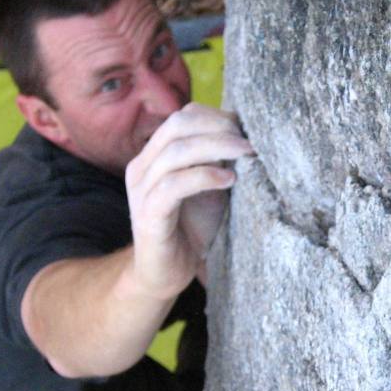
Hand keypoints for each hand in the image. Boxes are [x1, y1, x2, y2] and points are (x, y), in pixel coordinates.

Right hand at [124, 103, 252, 298]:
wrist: (167, 273)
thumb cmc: (192, 229)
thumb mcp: (210, 188)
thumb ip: (219, 161)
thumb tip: (249, 135)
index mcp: (154, 156)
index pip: (182, 117)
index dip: (217, 117)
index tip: (247, 128)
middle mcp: (141, 167)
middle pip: (178, 126)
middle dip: (219, 128)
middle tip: (250, 141)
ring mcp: (141, 190)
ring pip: (176, 152)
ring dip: (217, 148)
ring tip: (247, 155)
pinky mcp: (147, 215)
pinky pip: (173, 185)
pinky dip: (204, 177)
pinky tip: (229, 181)